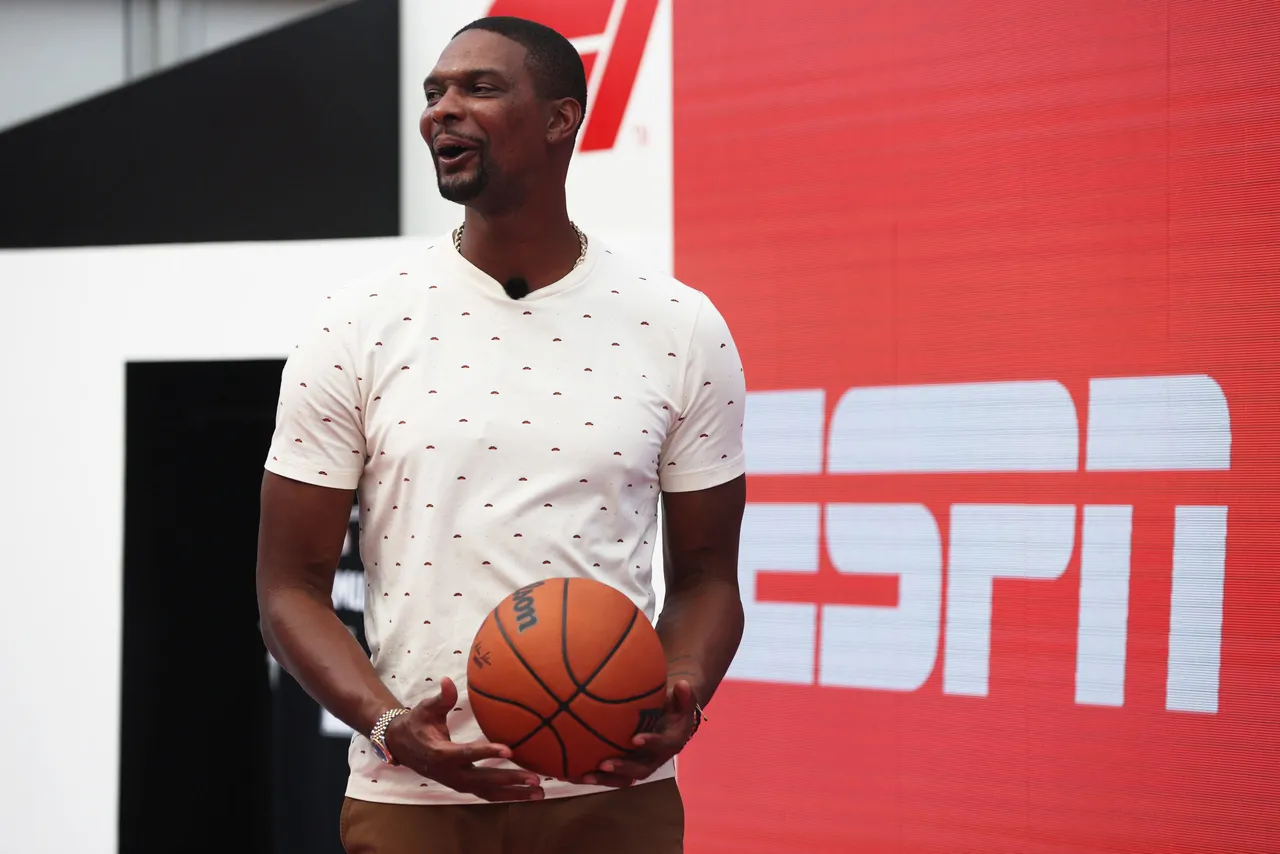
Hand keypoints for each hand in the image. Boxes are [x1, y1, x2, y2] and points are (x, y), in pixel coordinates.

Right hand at [384, 677, 543, 801]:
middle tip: (535, 779)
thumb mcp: (425, 709)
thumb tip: (447, 681)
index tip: (509, 750)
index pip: (467, 754)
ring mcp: (457, 783)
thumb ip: (440, 698)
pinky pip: (487, 794)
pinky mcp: (463, 786)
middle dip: (510, 780)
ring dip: (514, 794)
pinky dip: (507, 795)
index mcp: (441, 754)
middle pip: (484, 780)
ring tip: (539, 793)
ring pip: (488, 792)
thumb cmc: (417, 724)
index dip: (487, 752)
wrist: (402, 747)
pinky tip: (526, 794)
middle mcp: (451, 773)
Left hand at [580, 680, 696, 788]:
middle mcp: (656, 758)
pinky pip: (612, 775)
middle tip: (604, 764)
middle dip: (622, 769)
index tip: (635, 739)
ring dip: (605, 779)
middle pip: (641, 770)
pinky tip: (572, 773)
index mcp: (671, 742)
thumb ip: (684, 694)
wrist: (671, 719)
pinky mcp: (627, 765)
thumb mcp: (682, 698)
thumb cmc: (674, 705)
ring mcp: (640, 764)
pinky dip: (594, 775)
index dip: (650, 743)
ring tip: (584, 776)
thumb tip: (683, 684)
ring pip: (624, 778)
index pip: (662, 745)